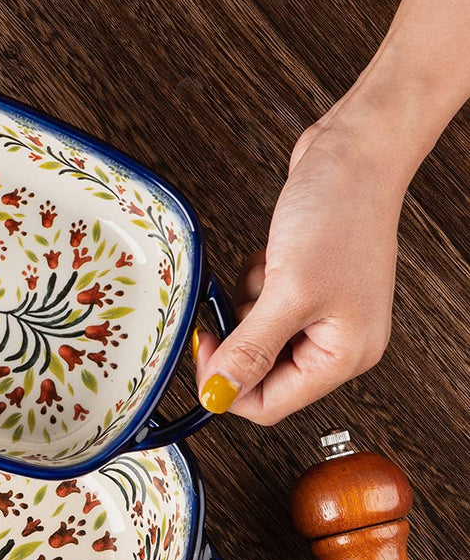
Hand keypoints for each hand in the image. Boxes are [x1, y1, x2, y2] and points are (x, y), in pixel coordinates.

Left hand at [194, 103, 405, 423]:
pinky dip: (253, 283)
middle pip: (260, 371)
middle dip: (241, 335)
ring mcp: (320, 313)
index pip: (270, 405)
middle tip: (241, 302)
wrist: (353, 153)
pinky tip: (271, 258)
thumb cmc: (340, 215)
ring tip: (268, 271)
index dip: (228, 385)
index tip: (206, 349)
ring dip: (246, 305)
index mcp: (343, 356)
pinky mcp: (304, 286)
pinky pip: (259, 304)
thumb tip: (218, 394)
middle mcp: (336, 341)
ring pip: (254, 336)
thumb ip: (251, 349)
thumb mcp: (288, 292)